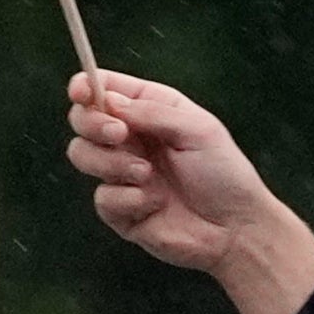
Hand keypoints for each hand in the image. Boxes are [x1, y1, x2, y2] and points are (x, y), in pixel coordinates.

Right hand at [63, 70, 313, 313]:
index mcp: (152, 111)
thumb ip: (153, 113)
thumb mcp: (198, 131)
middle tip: (119, 134)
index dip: (86, 86)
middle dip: (93, 124)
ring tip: (148, 174)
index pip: (107, 90)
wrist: (233, 227)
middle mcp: (132, 139)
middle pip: (83, 120)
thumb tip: (109, 100)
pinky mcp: (118, 208)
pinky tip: (156, 203)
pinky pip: (102, 196)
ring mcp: (121, 173)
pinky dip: (129, 199)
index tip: (80, 91)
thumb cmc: (223, 172)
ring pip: (82, 155)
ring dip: (113, 163)